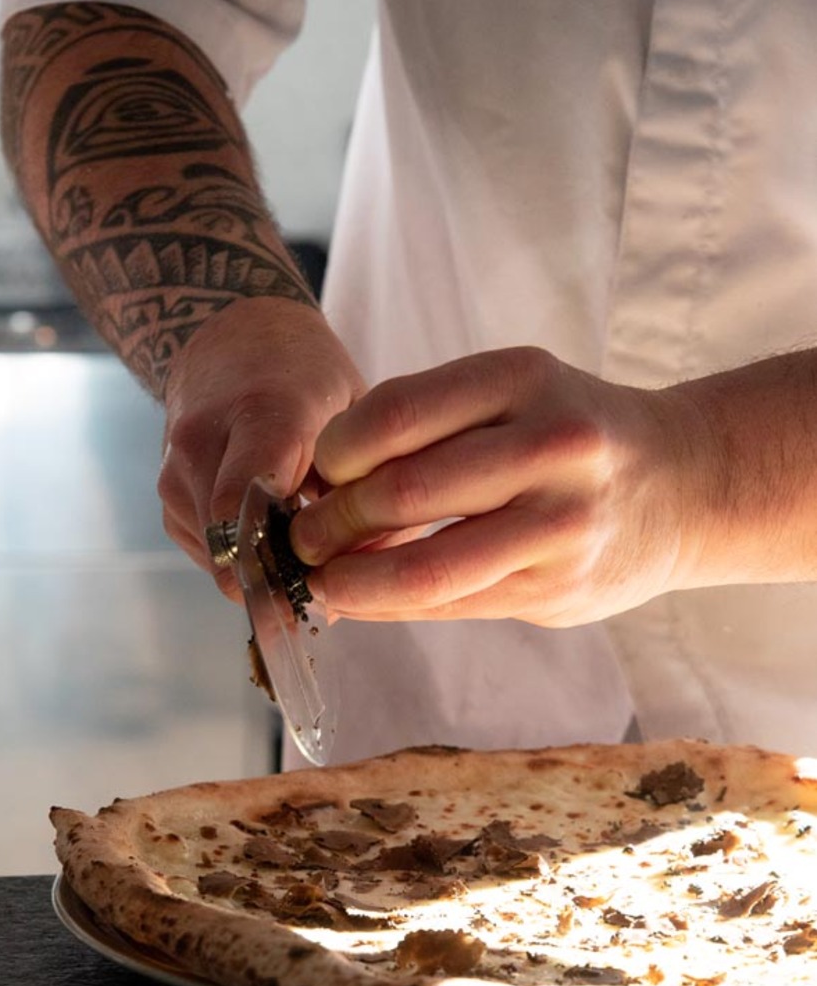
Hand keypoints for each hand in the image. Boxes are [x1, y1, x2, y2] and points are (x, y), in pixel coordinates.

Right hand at [157, 298, 365, 598]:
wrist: (233, 339)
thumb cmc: (307, 375)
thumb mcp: (355, 411)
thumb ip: (366, 488)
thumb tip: (374, 571)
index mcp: (262, 413)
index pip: (246, 495)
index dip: (276, 552)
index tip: (311, 583)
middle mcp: (202, 442)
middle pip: (232, 542)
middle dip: (282, 576)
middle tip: (327, 585)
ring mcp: (174, 471)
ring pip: (221, 558)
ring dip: (264, 568)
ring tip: (304, 548)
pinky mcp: (167, 498)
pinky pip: (209, 554)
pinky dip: (243, 558)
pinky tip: (273, 533)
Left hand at [290, 346, 707, 627]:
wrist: (682, 485)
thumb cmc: (569, 435)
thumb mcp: (512, 393)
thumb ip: (427, 426)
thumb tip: (319, 485)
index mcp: (523, 378)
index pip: (394, 414)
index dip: (334, 453)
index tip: (316, 473)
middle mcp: (551, 445)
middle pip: (403, 492)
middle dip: (332, 523)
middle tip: (303, 538)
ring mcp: (561, 524)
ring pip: (426, 568)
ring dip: (353, 581)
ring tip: (323, 581)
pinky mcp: (559, 588)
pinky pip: (452, 606)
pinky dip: (393, 607)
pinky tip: (367, 600)